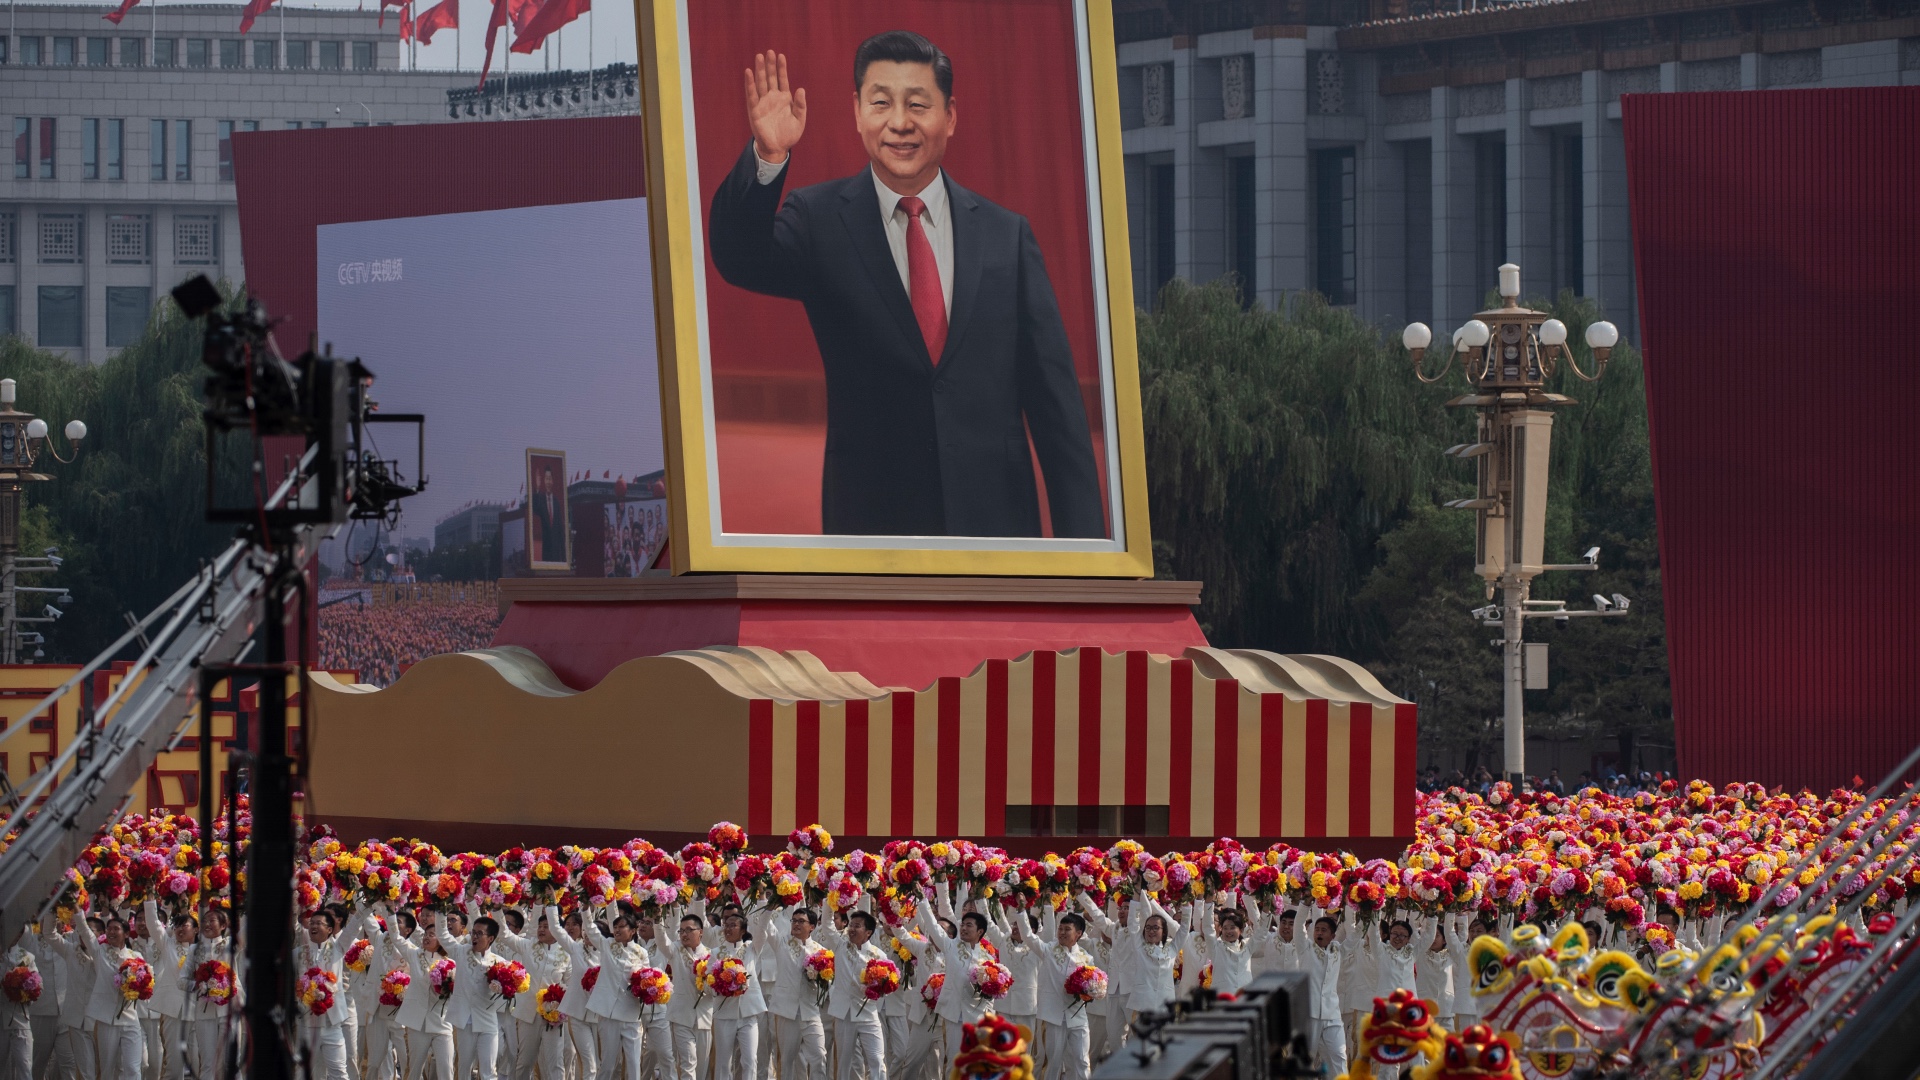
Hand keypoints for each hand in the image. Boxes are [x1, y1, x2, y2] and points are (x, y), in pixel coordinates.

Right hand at [744, 50, 806, 164]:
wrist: (778, 148)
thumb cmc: (789, 134)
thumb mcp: (799, 120)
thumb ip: (800, 105)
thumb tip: (801, 89)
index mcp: (784, 98)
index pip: (782, 79)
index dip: (781, 68)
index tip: (781, 56)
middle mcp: (772, 97)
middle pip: (771, 78)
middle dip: (770, 65)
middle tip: (769, 51)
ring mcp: (763, 102)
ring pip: (761, 83)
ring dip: (760, 70)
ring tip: (759, 57)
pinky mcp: (754, 110)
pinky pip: (752, 95)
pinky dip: (750, 84)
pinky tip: (749, 73)